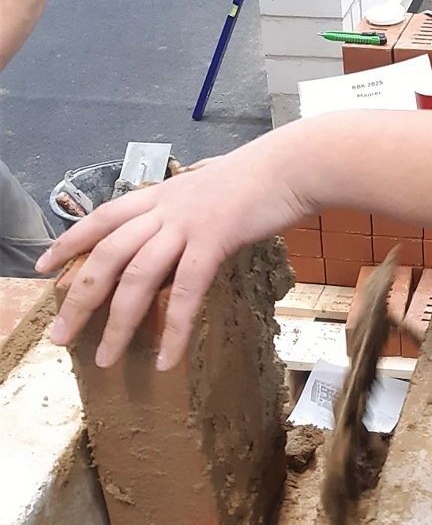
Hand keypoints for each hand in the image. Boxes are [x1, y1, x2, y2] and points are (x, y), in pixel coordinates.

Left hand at [38, 133, 309, 370]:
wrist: (296, 164)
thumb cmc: (265, 176)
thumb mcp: (214, 185)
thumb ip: (192, 204)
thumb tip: (187, 223)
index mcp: (163, 194)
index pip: (103, 216)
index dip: (69, 240)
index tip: (42, 266)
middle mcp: (166, 208)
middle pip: (107, 255)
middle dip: (78, 298)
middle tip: (60, 336)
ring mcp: (188, 223)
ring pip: (137, 277)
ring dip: (117, 323)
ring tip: (104, 359)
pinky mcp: (214, 240)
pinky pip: (186, 293)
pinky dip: (175, 330)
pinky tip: (167, 360)